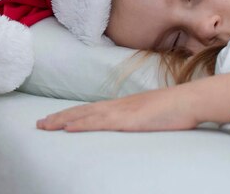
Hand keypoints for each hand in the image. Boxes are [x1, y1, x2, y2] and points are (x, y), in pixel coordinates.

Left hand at [36, 86, 198, 132]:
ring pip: (84, 116)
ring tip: (44, 126)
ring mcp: (121, 112)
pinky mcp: (128, 120)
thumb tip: (129, 126)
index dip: (69, 115)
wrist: (190, 100)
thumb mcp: (150, 115)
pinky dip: (81, 125)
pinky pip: (99, 123)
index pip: (89, 110)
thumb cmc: (175, 109)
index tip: (53, 120)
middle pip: (81, 112)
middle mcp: (116, 106)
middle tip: (38, 124)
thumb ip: (137, 119)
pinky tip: (67, 129)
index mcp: (121, 106)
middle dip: (58, 118)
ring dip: (62, 121)